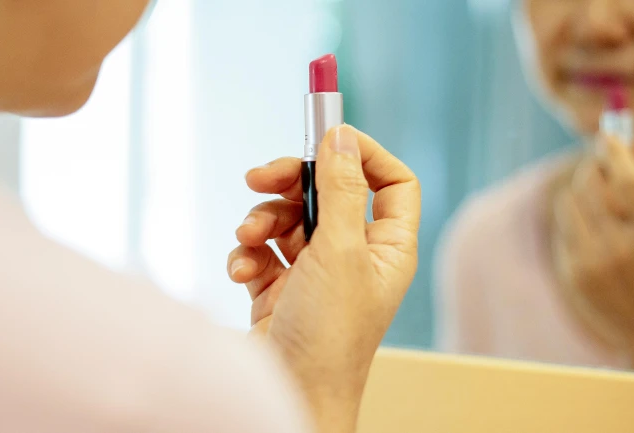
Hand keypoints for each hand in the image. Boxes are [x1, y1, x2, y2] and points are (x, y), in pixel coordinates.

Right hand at [226, 125, 420, 431]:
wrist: (291, 393)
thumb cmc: (329, 334)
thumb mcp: (338, 251)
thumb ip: (338, 190)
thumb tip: (341, 137)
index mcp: (386, 246)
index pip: (391, 182)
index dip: (364, 154)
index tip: (328, 137)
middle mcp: (355, 255)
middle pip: (328, 192)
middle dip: (291, 182)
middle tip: (258, 176)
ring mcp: (316, 273)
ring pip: (288, 219)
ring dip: (261, 221)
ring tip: (248, 239)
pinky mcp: (280, 289)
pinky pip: (263, 251)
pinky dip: (248, 254)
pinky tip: (241, 270)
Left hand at [552, 134, 633, 373]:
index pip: (626, 180)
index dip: (613, 151)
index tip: (607, 134)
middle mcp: (622, 249)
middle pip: (591, 185)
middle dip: (594, 165)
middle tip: (601, 159)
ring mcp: (592, 264)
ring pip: (570, 201)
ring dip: (581, 188)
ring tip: (599, 193)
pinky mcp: (572, 274)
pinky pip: (563, 227)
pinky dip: (575, 215)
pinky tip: (594, 225)